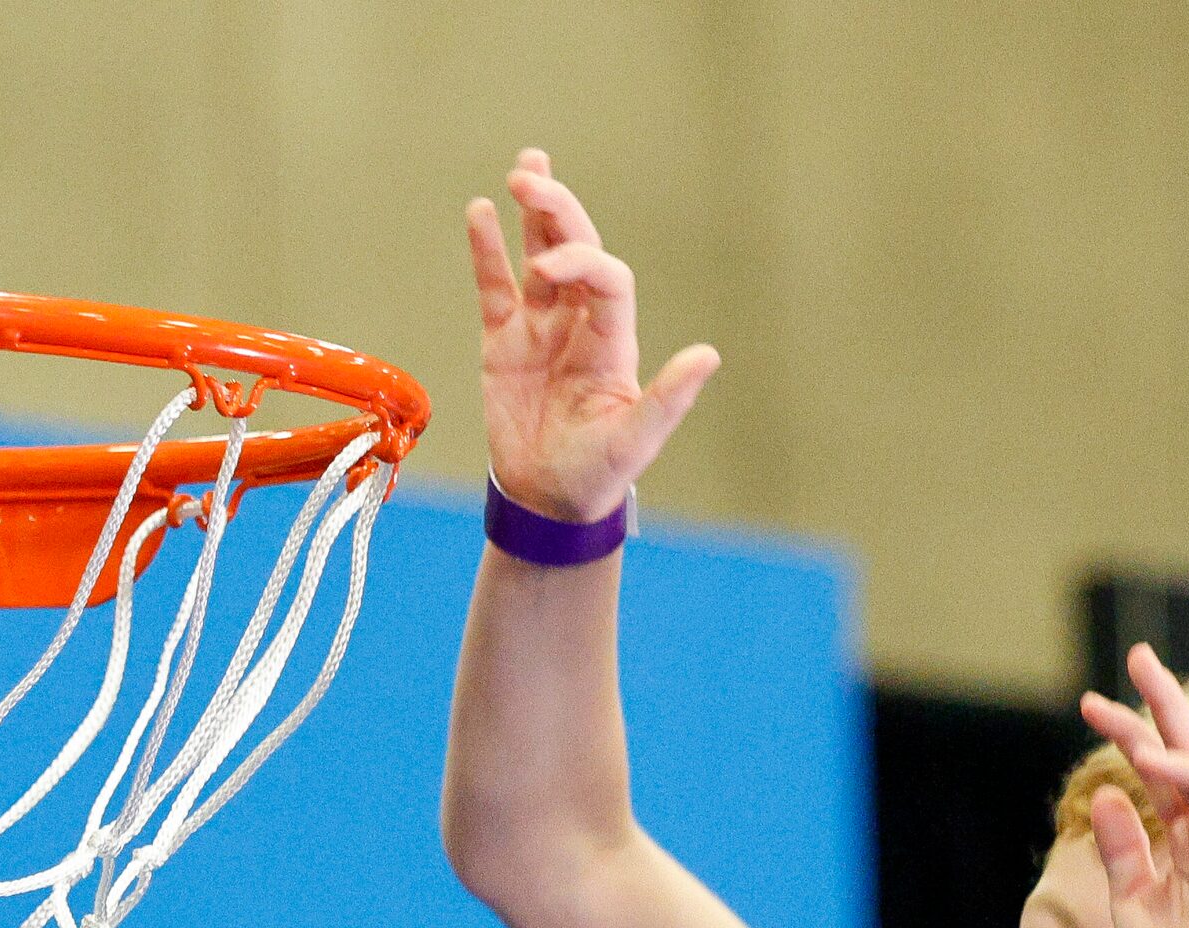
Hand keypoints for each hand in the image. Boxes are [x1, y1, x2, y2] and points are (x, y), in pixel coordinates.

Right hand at [463, 149, 719, 522]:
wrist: (548, 499)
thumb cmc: (598, 473)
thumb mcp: (636, 440)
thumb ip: (667, 398)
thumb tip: (707, 356)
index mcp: (613, 340)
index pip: (603, 278)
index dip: (580, 260)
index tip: (546, 268)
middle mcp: (579, 323)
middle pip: (576, 250)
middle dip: (557, 210)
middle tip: (530, 175)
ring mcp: (540, 329)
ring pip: (537, 257)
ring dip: (534, 214)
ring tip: (525, 168)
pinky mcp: (504, 342)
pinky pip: (495, 289)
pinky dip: (487, 253)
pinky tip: (480, 214)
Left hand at [1077, 643, 1188, 927]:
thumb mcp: (1130, 900)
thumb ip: (1123, 847)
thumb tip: (1105, 793)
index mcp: (1182, 840)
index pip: (1158, 769)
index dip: (1130, 730)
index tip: (1091, 699)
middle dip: (1165, 704)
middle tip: (1135, 654)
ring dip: (1186, 755)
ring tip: (1140, 746)